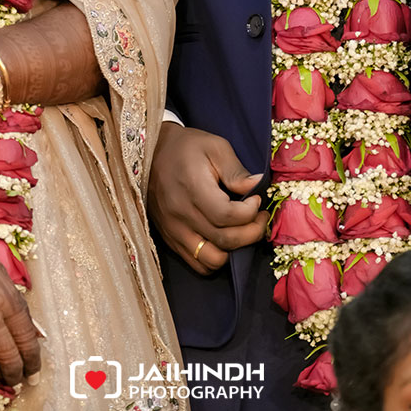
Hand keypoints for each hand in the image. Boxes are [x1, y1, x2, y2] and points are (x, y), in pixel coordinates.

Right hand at [149, 124, 266, 273]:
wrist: (150, 153)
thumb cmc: (187, 147)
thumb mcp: (215, 147)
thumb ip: (236, 171)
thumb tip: (257, 186)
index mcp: (193, 188)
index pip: (227, 215)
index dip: (250, 212)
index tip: (256, 200)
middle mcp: (181, 215)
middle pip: (225, 241)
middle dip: (252, 233)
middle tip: (260, 218)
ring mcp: (174, 231)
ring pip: (212, 260)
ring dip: (234, 251)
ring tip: (242, 231)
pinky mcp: (170, 240)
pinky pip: (197, 264)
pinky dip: (216, 259)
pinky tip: (224, 239)